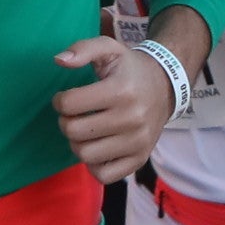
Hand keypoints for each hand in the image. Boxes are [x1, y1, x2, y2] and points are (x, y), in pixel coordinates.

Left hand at [50, 34, 177, 181]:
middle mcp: (132, 118)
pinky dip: (93, 165)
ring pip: (85, 155)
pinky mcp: (140, 159)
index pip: (69, 104)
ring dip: (77, 143)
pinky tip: (97, 147)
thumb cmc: (130, 69)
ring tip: (85, 130)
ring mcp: (138, 142)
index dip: (59, 100)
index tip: (66, 98)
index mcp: (121, 90)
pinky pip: (104, 175)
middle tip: (74, 115)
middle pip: (73, 131)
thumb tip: (59, 60)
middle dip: (66, 122)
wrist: (166, 87)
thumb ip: (83, 49)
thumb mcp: (109, 49)